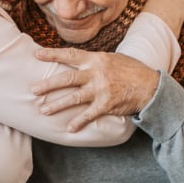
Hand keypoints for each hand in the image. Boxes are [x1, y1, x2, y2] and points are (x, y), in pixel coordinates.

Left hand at [30, 48, 160, 131]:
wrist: (151, 86)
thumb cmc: (132, 71)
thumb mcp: (113, 59)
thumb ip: (95, 61)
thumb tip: (79, 60)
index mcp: (96, 60)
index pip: (70, 55)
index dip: (52, 54)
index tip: (36, 54)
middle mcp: (96, 74)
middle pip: (67, 78)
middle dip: (48, 85)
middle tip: (33, 90)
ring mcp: (101, 90)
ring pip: (74, 97)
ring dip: (57, 105)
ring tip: (43, 110)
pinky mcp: (107, 104)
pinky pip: (89, 114)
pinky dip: (79, 122)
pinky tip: (69, 128)